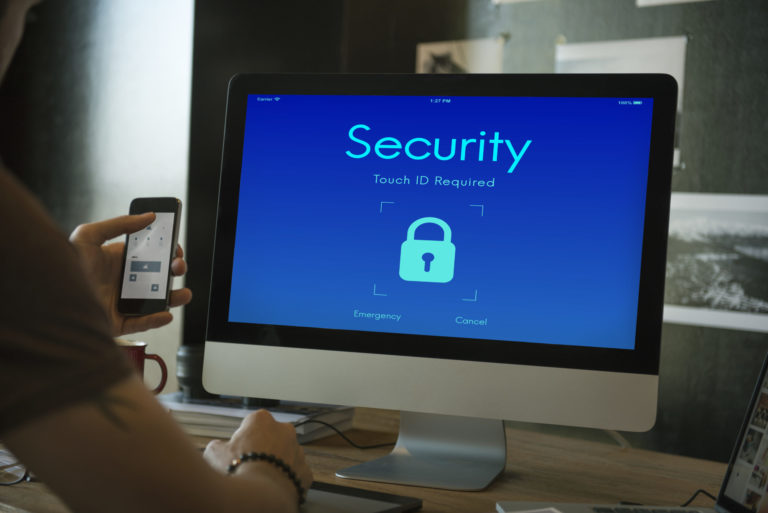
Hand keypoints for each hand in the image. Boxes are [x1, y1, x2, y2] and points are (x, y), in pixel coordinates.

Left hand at [69, 213, 192, 335]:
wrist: (48, 298)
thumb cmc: (65, 266)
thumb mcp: (88, 236)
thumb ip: (119, 224)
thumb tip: (147, 217)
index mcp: (119, 261)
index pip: (151, 255)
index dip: (166, 251)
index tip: (175, 248)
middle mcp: (124, 281)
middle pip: (159, 276)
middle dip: (174, 271)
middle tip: (178, 267)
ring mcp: (123, 302)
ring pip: (157, 301)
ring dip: (175, 297)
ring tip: (182, 293)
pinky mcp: (120, 322)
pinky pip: (144, 323)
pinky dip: (158, 319)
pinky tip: (166, 313)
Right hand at [204, 410, 312, 500]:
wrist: (260, 495)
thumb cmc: (238, 471)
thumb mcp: (214, 453)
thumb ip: (218, 446)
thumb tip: (216, 448)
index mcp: (262, 420)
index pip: (252, 423)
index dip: (243, 438)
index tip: (238, 450)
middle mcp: (284, 430)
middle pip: (272, 437)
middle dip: (264, 448)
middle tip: (250, 464)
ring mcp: (298, 451)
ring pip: (287, 454)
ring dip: (277, 463)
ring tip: (261, 478)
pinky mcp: (306, 471)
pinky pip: (296, 473)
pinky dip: (287, 479)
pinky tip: (274, 487)